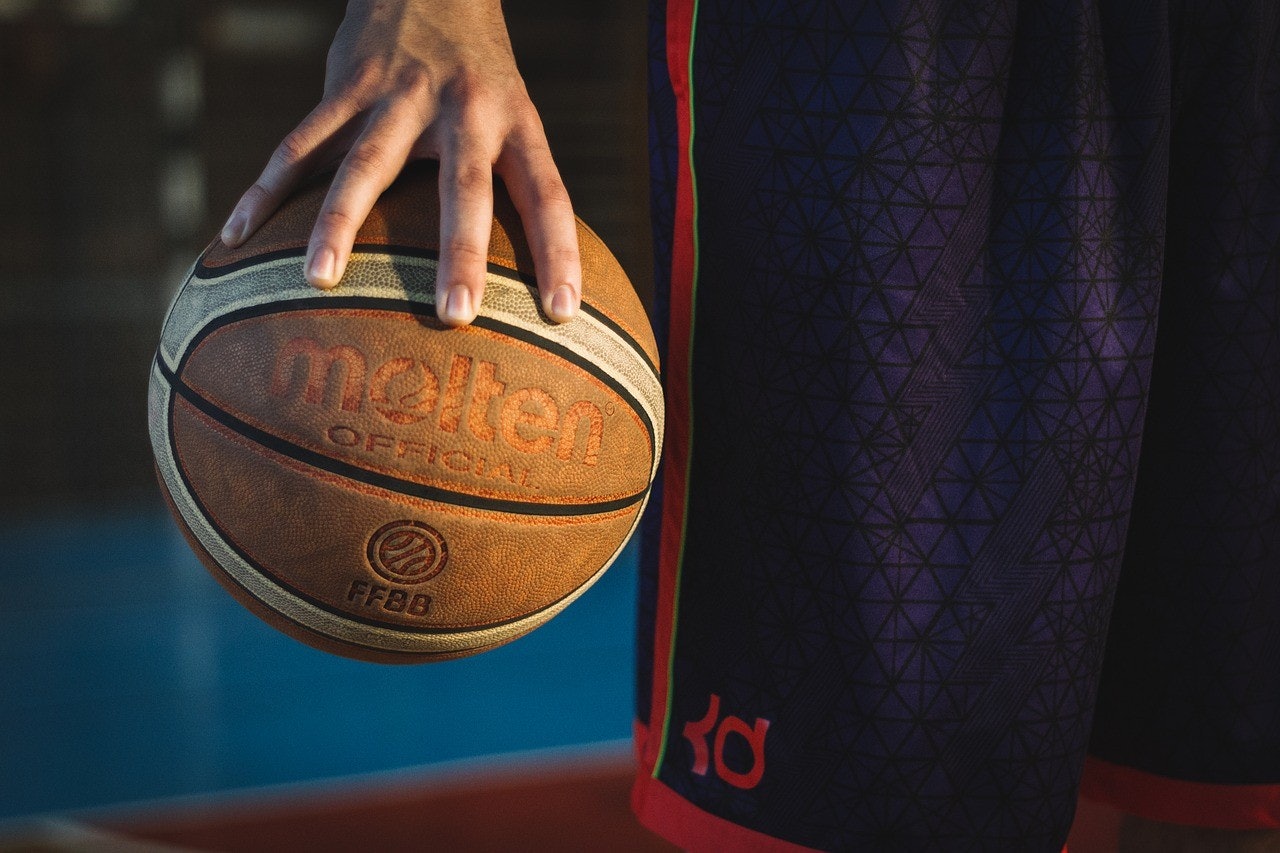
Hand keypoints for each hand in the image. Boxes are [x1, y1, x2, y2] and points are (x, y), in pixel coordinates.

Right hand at [219, 0, 581, 326]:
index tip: (563, 314)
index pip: (548, 192)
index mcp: (514, 121)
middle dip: (461, 251)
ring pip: (365, 165)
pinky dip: (266, 192)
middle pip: (464, 186)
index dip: (558, 251)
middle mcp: (462, 108)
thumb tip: (529, 269)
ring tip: (320, 280)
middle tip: (456, 314)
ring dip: (340, 223)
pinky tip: (236, 238)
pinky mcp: (345, 86)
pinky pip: (299, 145)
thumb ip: (515, 180)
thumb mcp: (515, 113)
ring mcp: (399, 95)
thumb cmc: (480, 74)